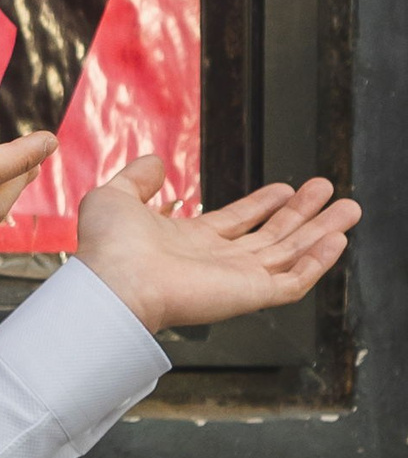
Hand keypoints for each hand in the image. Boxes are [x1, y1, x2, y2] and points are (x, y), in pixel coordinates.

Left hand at [75, 155, 357, 332]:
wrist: (114, 283)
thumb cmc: (107, 248)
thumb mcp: (116, 197)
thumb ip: (137, 178)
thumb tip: (155, 161)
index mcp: (188, 243)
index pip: (237, 222)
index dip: (263, 204)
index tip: (286, 187)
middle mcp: (216, 263)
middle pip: (272, 237)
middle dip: (303, 214)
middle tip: (328, 190)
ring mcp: (236, 280)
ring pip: (291, 256)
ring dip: (321, 231)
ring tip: (349, 207)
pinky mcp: (250, 296)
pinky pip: (294, 281)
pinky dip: (318, 262)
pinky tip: (337, 239)